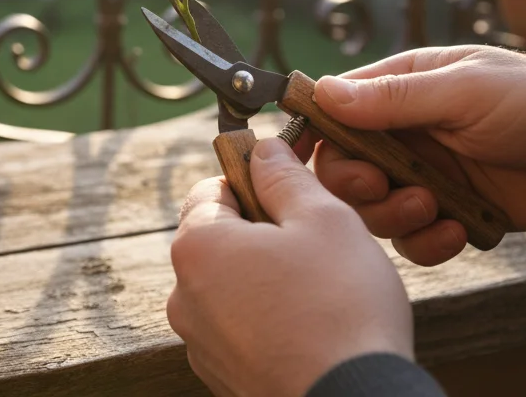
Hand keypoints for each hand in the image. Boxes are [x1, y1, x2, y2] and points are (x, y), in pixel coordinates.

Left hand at [168, 137, 411, 396]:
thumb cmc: (341, 308)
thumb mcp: (324, 218)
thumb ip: (286, 176)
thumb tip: (265, 150)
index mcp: (197, 248)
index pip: (210, 188)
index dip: (253, 177)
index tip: (290, 182)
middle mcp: (184, 297)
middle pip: (219, 238)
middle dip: (264, 230)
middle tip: (316, 239)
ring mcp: (201, 343)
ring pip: (232, 285)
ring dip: (268, 276)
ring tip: (320, 287)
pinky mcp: (224, 375)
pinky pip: (241, 328)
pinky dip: (270, 318)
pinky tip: (312, 323)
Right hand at [307, 45, 525, 266]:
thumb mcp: (467, 91)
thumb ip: (395, 97)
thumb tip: (325, 93)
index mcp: (403, 87)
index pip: (335, 109)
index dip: (313, 134)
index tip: (298, 158)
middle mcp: (407, 132)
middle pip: (344, 167)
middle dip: (356, 184)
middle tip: (383, 186)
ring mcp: (427, 175)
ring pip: (374, 209)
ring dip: (394, 215)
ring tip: (434, 208)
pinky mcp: (451, 213)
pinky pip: (414, 240)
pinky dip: (427, 242)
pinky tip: (458, 231)